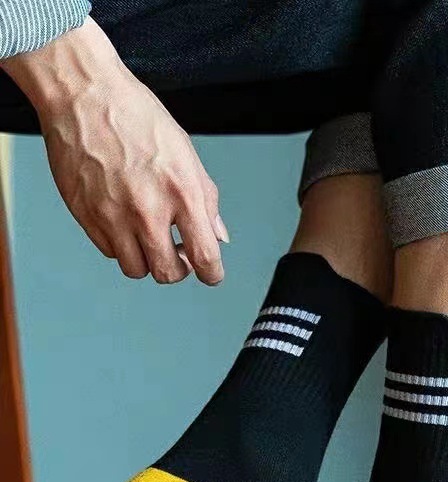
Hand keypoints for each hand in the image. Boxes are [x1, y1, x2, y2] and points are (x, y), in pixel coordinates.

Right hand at [2, 18, 228, 284]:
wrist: (84, 95)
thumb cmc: (136, 118)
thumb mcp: (187, 156)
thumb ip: (206, 202)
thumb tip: (218, 237)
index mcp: (182, 194)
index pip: (205, 257)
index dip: (212, 274)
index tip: (211, 274)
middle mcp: (147, 210)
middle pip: (167, 273)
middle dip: (177, 269)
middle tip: (177, 253)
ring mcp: (113, 216)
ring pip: (136, 269)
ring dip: (146, 260)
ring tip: (148, 237)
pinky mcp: (86, 215)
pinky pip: (109, 251)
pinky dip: (121, 245)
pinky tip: (125, 221)